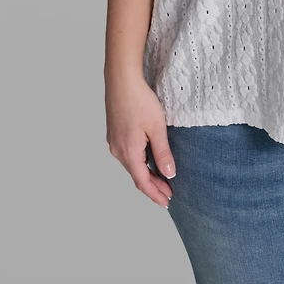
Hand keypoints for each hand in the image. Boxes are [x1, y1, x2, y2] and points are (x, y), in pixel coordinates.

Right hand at [105, 72, 176, 208]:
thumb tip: (169, 174)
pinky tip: (149, 161)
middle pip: (137, 175)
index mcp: (128, 152)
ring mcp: (114, 142)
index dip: (155, 194)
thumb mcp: (157, 128)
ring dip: (146, 174)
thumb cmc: (140, 101)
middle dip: (153, 186)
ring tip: (162, 180)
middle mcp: (118, 151)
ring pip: (132, 165)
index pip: (142, 182)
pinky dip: (140, 162)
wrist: (121, 80)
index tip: (167, 202)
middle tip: (169, 194)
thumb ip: (163, 153)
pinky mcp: (115, 133)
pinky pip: (128, 155)